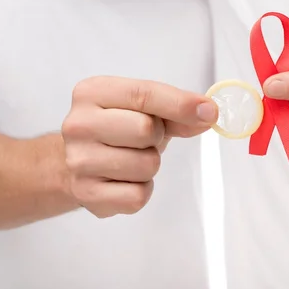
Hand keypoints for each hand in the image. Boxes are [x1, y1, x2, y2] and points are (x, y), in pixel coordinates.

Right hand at [61, 76, 217, 217]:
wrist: (78, 162)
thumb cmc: (117, 130)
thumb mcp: (144, 111)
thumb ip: (176, 111)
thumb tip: (207, 114)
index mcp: (92, 93)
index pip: (143, 94)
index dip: (181, 104)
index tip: (209, 112)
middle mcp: (78, 124)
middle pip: (145, 130)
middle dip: (156, 137)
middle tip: (143, 140)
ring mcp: (78, 161)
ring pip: (146, 166)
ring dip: (150, 166)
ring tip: (131, 160)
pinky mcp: (86, 194)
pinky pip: (137, 196)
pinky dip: (141, 190)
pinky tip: (124, 181)